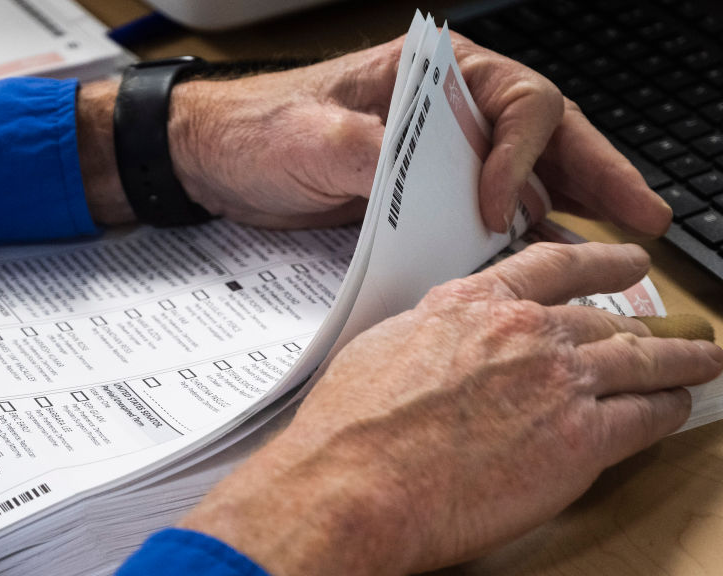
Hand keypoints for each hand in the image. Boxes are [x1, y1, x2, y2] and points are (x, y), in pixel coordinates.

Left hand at [161, 34, 670, 233]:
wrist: (214, 160)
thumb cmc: (256, 127)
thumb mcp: (307, 135)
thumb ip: (369, 152)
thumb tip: (435, 187)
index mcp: (431, 76)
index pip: (515, 101)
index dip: (521, 155)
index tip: (499, 206)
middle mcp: (447, 115)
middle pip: (543, 138)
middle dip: (595, 174)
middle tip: (642, 215)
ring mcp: (439, 160)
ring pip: (524, 179)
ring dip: (568, 214)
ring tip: (615, 254)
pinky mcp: (422, 201)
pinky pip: (484, 218)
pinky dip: (516, 242)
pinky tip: (547, 269)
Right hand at [179, 242, 722, 575]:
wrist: (355, 479)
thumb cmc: (353, 427)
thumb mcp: (383, 349)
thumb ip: (431, 336)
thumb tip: (440, 346)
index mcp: (471, 304)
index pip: (552, 266)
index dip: (599, 261)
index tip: (622, 260)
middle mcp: (522, 331)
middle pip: (603, 318)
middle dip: (636, 325)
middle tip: (657, 330)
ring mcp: (557, 380)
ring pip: (641, 359)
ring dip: (677, 359)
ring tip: (699, 358)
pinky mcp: (580, 438)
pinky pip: (647, 415)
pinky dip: (670, 408)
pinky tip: (678, 406)